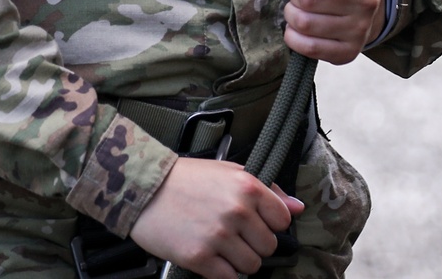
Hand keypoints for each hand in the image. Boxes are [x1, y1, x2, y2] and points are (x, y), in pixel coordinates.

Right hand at [129, 155, 302, 278]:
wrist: (145, 188)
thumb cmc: (186, 178)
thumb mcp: (228, 172)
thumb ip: (266, 190)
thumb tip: (297, 208)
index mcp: (247, 186)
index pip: (282, 219)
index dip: (270, 224)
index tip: (256, 223)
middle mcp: (237, 211)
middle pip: (268, 246)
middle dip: (254, 244)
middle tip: (234, 234)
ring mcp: (219, 236)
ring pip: (251, 266)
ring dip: (238, 260)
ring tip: (220, 245)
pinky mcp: (201, 258)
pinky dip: (223, 273)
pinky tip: (210, 256)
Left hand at [279, 0, 385, 64]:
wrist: (364, 6)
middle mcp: (367, 5)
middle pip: (310, 0)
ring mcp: (359, 32)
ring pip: (305, 24)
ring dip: (291, 15)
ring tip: (296, 9)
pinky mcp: (348, 53)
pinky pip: (309, 48)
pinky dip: (293, 37)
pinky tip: (297, 28)